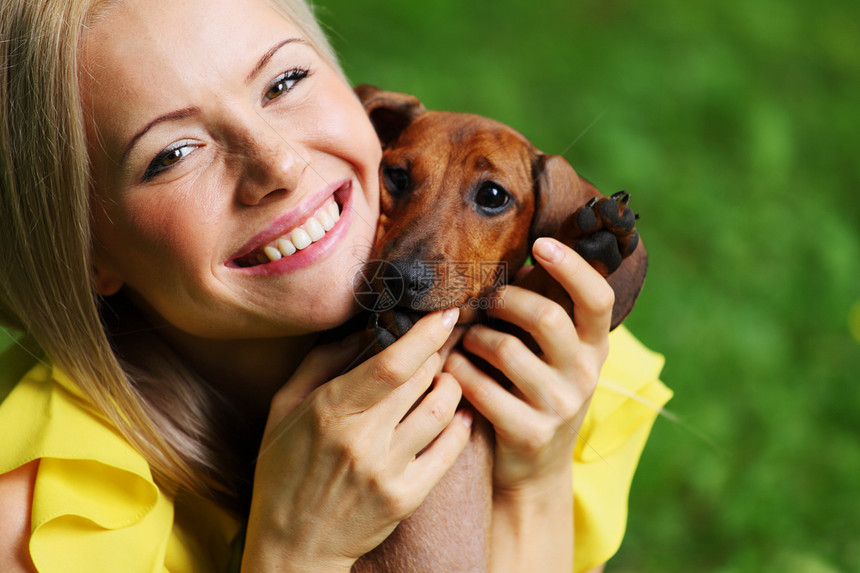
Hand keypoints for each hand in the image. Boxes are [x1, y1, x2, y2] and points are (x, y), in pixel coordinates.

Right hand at [243, 309, 471, 572]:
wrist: (291, 546)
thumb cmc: (284, 470)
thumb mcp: (285, 407)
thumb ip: (321, 362)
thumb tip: (362, 328)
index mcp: (329, 410)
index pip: (391, 364)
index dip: (425, 334)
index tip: (444, 313)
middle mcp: (361, 439)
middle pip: (422, 380)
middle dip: (439, 356)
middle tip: (442, 347)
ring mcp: (386, 471)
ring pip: (442, 411)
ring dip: (452, 387)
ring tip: (445, 381)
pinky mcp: (405, 498)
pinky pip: (449, 451)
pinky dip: (461, 427)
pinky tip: (459, 416)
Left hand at [445, 238, 613, 492]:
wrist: (536, 469)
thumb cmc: (535, 390)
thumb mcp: (554, 354)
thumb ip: (545, 311)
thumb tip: (520, 254)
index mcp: (595, 346)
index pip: (598, 298)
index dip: (572, 266)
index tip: (540, 243)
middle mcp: (585, 374)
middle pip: (547, 317)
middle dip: (505, 300)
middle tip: (485, 301)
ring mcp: (561, 407)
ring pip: (507, 349)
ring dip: (475, 337)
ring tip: (466, 339)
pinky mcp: (531, 433)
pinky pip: (482, 388)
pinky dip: (459, 370)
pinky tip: (452, 367)